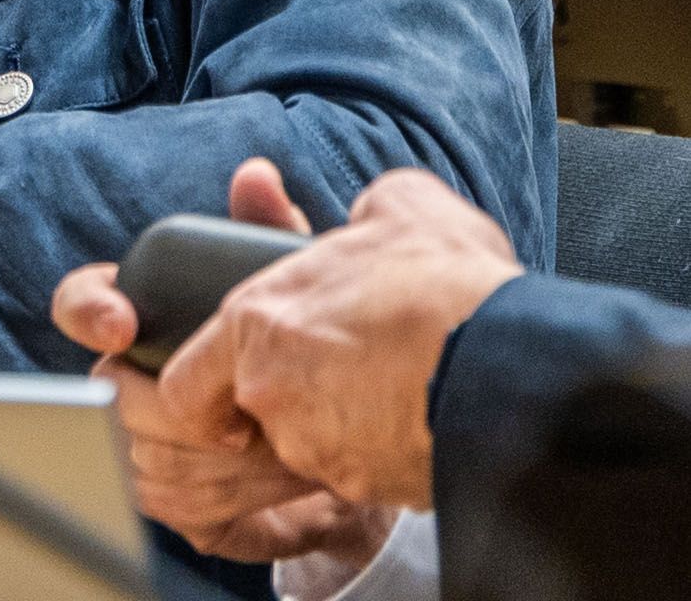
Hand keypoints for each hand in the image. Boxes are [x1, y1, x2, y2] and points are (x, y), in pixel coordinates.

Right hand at [54, 159, 390, 565]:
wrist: (352, 440)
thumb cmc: (303, 348)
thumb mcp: (293, 284)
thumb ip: (271, 230)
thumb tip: (256, 177)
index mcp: (145, 321)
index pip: (82, 303)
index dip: (91, 310)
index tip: (122, 324)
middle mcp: (132, 384)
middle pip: (115, 395)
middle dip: (185, 408)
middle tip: (249, 415)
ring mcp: (150, 449)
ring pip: (154, 462)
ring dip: (228, 465)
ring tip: (292, 456)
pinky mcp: (185, 509)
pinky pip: (191, 517)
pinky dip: (250, 513)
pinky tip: (301, 503)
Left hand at [186, 166, 522, 512]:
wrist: (514, 369)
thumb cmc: (451, 287)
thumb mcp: (402, 209)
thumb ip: (368, 211)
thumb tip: (374, 213)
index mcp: (257, 321)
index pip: (184, 384)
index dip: (203, 392)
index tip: (224, 397)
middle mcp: (271, 391)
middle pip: (255, 415)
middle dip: (288, 403)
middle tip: (338, 380)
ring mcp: (317, 448)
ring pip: (310, 448)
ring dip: (342, 425)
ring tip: (394, 391)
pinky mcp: (370, 488)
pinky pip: (363, 474)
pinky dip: (383, 454)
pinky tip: (421, 421)